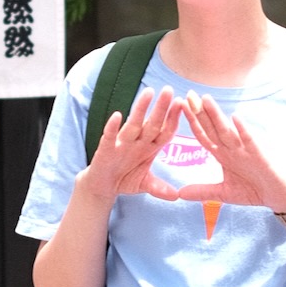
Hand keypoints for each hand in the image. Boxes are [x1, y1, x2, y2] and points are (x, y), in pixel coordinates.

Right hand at [81, 85, 183, 201]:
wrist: (102, 186)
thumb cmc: (125, 178)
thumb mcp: (145, 184)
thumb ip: (159, 188)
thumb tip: (176, 196)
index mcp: (150, 147)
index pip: (164, 131)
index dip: (173, 120)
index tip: (183, 105)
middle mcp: (137, 141)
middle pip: (152, 123)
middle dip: (160, 108)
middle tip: (169, 90)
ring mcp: (122, 143)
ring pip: (133, 124)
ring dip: (140, 109)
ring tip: (148, 93)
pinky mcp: (106, 149)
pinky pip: (110, 136)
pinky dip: (113, 127)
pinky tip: (117, 116)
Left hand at [175, 91, 285, 210]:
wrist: (276, 196)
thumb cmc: (252, 190)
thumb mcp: (223, 193)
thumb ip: (203, 191)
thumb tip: (180, 194)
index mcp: (222, 154)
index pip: (204, 135)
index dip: (192, 122)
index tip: (179, 107)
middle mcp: (231, 148)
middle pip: (212, 128)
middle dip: (200, 112)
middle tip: (189, 94)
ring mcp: (244, 149)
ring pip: (227, 130)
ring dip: (216, 115)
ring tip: (205, 100)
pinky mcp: (258, 155)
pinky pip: (249, 140)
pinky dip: (243, 130)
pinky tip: (236, 118)